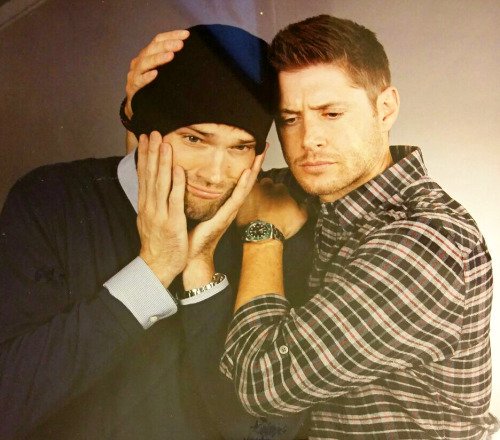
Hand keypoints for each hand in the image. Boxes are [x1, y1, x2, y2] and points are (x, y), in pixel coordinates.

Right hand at [125, 30, 189, 118]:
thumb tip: (194, 55)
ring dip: (158, 58)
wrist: (138, 106)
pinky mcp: (133, 88)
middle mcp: (140, 61)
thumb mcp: (163, 72)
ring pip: (145, 63)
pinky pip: (139, 81)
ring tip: (170, 56)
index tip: (186, 35)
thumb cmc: (154, 86)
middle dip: (167, 45)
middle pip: (152, 48)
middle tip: (180, 45)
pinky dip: (146, 77)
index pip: (158, 40)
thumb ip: (172, 63)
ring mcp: (135, 74)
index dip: (172, 35)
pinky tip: (155, 74)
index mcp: (148, 54)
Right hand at [137, 131, 187, 286]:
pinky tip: (179, 169)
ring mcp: (160, 214)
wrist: (157, 265)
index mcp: (145, 205)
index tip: (144, 139)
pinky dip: (177, 184)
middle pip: (150, 175)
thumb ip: (151, 201)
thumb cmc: (156, 243)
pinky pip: (175, 200)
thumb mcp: (149, 219)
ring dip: (162, 163)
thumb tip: (151, 186)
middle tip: (154, 132)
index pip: (143, 175)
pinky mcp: (172, 223)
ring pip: (161, 184)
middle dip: (151, 153)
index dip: (143, 156)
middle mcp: (150, 207)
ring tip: (164, 144)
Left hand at [182, 149, 266, 289]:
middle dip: (256, 161)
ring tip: (261, 153)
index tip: (252, 146)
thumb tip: (188, 174)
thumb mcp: (196, 207)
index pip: (238, 178)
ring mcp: (230, 211)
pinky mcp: (225, 217)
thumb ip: (197, 193)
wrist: (192, 255)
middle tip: (265, 143)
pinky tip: (248, 173)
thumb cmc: (192, 232)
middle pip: (247, 179)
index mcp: (224, 202)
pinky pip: (236, 198)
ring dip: (254, 169)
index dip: (246, 162)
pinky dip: (243, 185)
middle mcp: (230, 205)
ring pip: (245, 186)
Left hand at [237, 177, 307, 238]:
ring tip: (256, 201)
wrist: (263, 234)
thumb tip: (305, 203)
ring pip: (254, 186)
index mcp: (281, 190)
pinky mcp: (242, 199)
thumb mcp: (301, 218)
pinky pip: (242, 193)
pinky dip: (245, 197)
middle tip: (267, 199)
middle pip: (267, 183)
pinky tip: (247, 204)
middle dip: (267, 189)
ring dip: (256, 191)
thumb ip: (304, 207)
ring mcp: (253, 192)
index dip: (280, 194)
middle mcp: (267, 187)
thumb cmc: (282, 227)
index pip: (281, 187)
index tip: (279, 201)